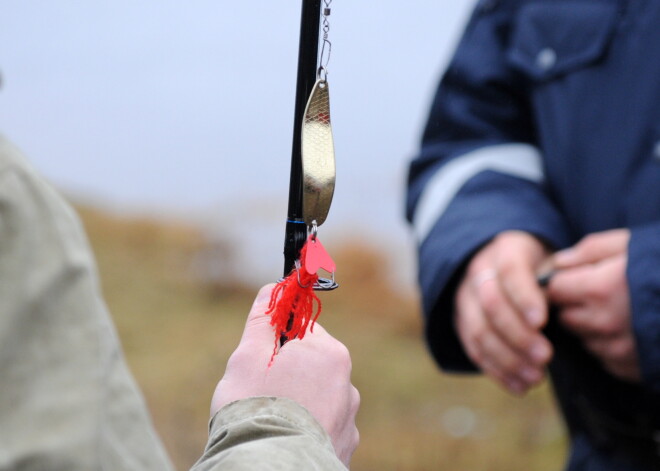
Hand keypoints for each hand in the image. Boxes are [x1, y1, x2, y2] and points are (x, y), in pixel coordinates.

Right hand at [210, 284, 359, 465]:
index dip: (275, 343)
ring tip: (272, 422)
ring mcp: (348, 419)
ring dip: (296, 405)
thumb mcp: (248, 357)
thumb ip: (264, 320)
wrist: (272, 467)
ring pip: (315, 399)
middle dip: (285, 375)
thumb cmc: (256, 409)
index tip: (259, 359)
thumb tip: (273, 290)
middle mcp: (347, 384)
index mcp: (328, 354)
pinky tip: (286, 439)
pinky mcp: (344, 447)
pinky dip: (305, 431)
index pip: (301, 331)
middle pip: (309, 366)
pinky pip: (320, 428)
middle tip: (260, 394)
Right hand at [454, 231, 553, 394]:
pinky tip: (520, 387)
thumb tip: (574, 305)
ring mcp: (466, 299)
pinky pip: (473, 350)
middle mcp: (479, 272)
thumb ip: (562, 280)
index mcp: (505, 250)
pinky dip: (496, 372)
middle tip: (546, 356)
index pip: (510, 271)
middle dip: (518, 334)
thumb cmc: (542, 267)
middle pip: (491, 305)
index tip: (542, 322)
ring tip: (536, 378)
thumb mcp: (554, 261)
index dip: (524, 297)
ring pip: (478, 331)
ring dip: (507, 358)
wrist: (506, 265)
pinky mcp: (462, 324)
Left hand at [547, 229, 639, 381]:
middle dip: (575, 306)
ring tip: (622, 312)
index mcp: (600, 288)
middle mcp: (604, 323)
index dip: (561, 284)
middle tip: (599, 294)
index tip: (572, 280)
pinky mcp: (634, 369)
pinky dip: (612, 347)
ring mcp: (620, 349)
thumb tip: (557, 263)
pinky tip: (634, 331)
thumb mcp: (630, 244)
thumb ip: (588, 252)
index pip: (553, 291)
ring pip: (585, 339)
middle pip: (566, 318)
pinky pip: (606, 359)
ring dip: (593, 328)